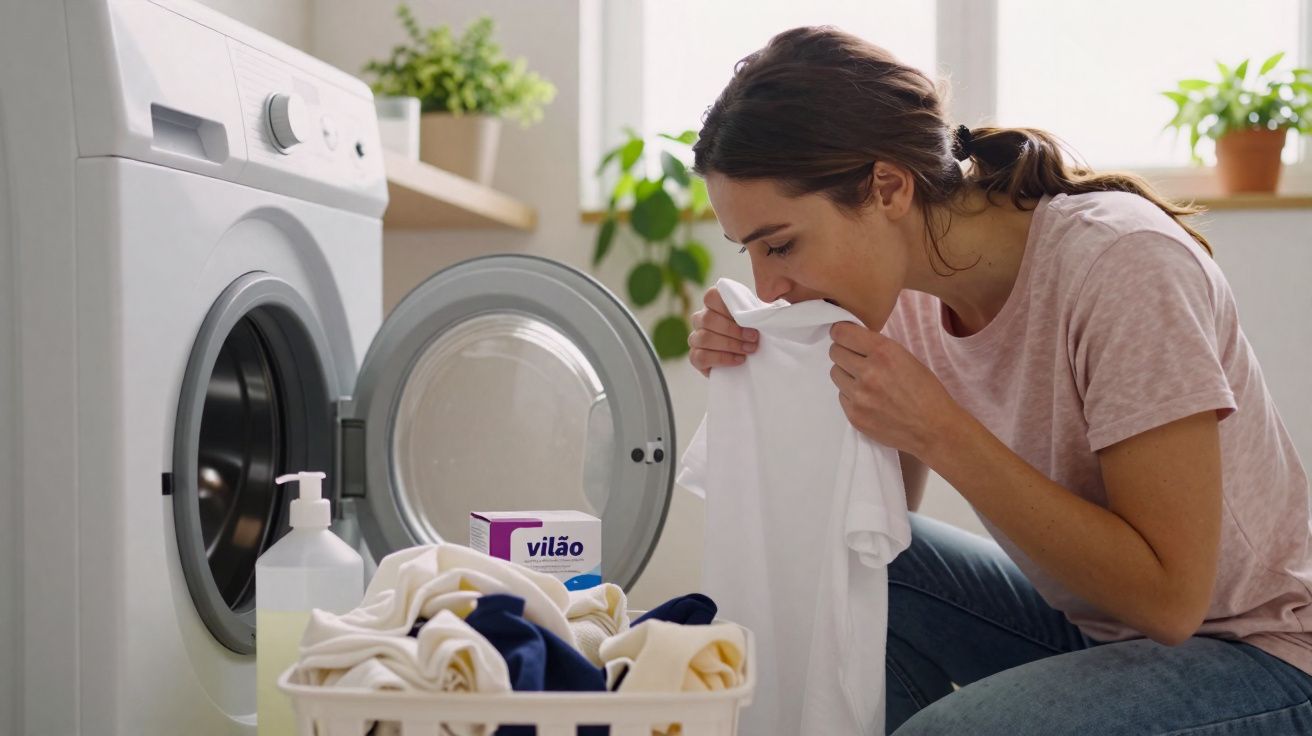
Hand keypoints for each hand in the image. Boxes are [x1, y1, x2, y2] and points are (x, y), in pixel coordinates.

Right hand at [688, 287, 758, 376]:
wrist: (753, 359)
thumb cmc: (754, 332)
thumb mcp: (756, 318)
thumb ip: (754, 311)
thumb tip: (759, 312)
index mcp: (714, 304)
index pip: (711, 296)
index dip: (727, 306)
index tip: (748, 319)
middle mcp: (701, 318)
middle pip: (708, 319)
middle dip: (734, 330)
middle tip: (753, 338)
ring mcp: (695, 338)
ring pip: (704, 338)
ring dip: (730, 345)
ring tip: (748, 350)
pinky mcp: (695, 358)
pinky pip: (701, 357)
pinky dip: (722, 359)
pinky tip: (738, 360)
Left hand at [828, 321, 962, 456]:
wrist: (933, 428)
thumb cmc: (926, 392)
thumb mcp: (906, 358)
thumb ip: (878, 349)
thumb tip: (853, 342)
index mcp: (884, 352)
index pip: (842, 333)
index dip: (840, 333)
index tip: (842, 336)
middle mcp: (868, 372)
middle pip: (835, 352)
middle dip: (844, 353)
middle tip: (856, 359)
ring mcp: (859, 396)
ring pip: (835, 373)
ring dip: (846, 374)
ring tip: (865, 381)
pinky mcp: (854, 415)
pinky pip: (841, 395)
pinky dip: (851, 395)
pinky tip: (870, 399)